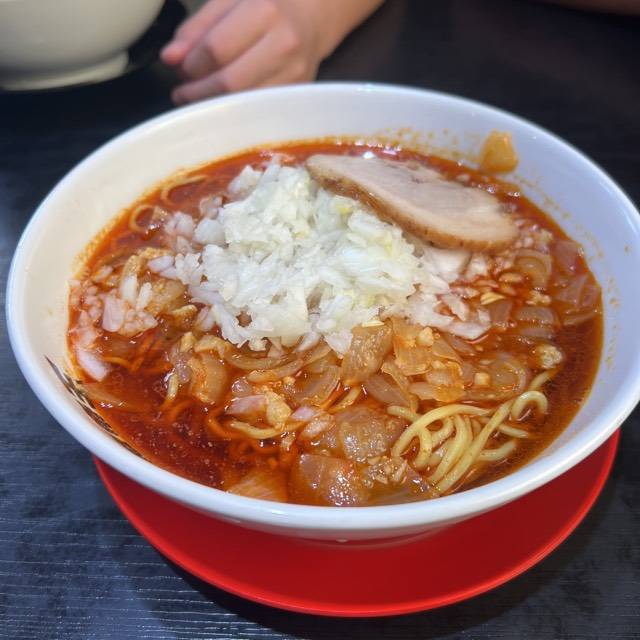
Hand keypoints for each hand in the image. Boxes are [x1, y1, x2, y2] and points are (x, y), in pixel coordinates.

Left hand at [161, 0, 383, 103]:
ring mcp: (294, 75)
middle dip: (198, 91)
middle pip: (229, 82)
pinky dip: (233, 110)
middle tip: (182, 90)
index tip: (178, 68)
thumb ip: (198, 27)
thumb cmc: (268, 3)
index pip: (216, 49)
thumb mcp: (230, 1)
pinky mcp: (296, 94)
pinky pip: (257, 110)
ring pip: (243, 102)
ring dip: (212, 104)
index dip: (190, 65)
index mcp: (265, 11)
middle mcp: (284, 45)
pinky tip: (222, 102)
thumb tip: (169, 57)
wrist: (314, 15)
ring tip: (197, 96)